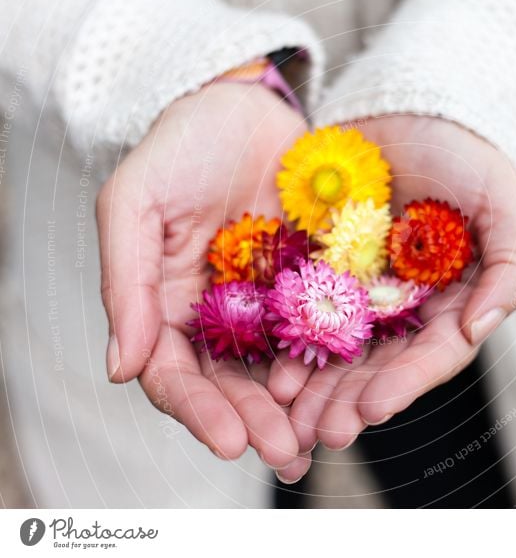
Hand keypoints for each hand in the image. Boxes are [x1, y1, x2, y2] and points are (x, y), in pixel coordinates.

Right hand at [97, 83, 308, 469]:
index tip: (229, 442)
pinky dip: (331, 364)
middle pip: (231, 384)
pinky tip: (350, 388)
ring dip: (296, 410)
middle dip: (255, 422)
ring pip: (278, 369)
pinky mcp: (311, 284)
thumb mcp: (137, 201)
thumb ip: (124, 282)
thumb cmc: (182, 145)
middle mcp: (216, 315)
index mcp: (165, 304)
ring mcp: (266, 303)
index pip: (174, 374)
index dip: (198, 410)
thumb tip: (119, 367)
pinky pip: (322, 331)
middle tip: (284, 455)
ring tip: (318, 441)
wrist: (246, 106)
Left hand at [266, 116, 515, 481]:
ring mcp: (366, 290)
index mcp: (458, 299)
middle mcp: (412, 306)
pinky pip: (306, 312)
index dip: (405, 384)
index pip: (435, 354)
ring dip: (317, 387)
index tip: (370, 409)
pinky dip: (290, 343)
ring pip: (341, 350)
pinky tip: (268, 369)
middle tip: (322, 433)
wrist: (409, 107)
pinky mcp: (326, 269)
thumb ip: (513, 265)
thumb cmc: (467, 151)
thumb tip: (480, 328)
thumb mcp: (504, 200)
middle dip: (353, 401)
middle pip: (383, 365)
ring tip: (286, 413)